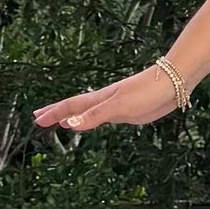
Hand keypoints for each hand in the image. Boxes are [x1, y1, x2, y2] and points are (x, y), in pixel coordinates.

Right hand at [33, 65, 185, 133]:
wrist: (173, 83)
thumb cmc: (146, 92)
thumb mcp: (118, 107)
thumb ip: (94, 116)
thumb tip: (69, 124)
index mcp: (99, 99)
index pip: (70, 107)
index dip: (54, 113)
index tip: (37, 119)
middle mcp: (104, 102)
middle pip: (75, 108)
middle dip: (57, 113)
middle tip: (39, 118)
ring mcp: (115, 106)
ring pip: (88, 113)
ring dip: (73, 117)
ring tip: (61, 123)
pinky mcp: (128, 112)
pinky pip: (102, 117)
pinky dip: (91, 120)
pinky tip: (93, 123)